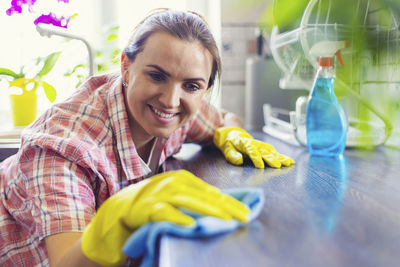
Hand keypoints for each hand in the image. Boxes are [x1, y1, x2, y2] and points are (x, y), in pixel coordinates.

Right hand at [81, 170, 249, 265]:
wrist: (120, 212)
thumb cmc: (153, 205)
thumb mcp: (177, 198)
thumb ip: (197, 200)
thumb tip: (225, 207)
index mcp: (182, 179)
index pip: (212, 191)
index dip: (230, 201)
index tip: (247, 212)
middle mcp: (171, 183)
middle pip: (203, 195)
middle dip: (226, 207)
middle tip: (244, 217)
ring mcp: (157, 194)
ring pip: (187, 201)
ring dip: (207, 210)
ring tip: (225, 220)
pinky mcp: (144, 208)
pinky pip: (163, 213)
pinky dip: (177, 219)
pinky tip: (189, 226)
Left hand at [214, 127, 294, 168]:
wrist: (234, 135)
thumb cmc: (231, 144)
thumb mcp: (227, 150)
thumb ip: (233, 156)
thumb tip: (239, 161)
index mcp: (245, 143)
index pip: (251, 150)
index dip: (256, 158)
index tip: (260, 166)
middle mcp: (255, 144)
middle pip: (264, 152)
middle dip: (271, 159)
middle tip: (277, 166)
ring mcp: (262, 146)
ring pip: (272, 152)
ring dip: (280, 157)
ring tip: (287, 163)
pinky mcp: (266, 148)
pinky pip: (275, 153)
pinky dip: (282, 157)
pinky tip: (289, 161)